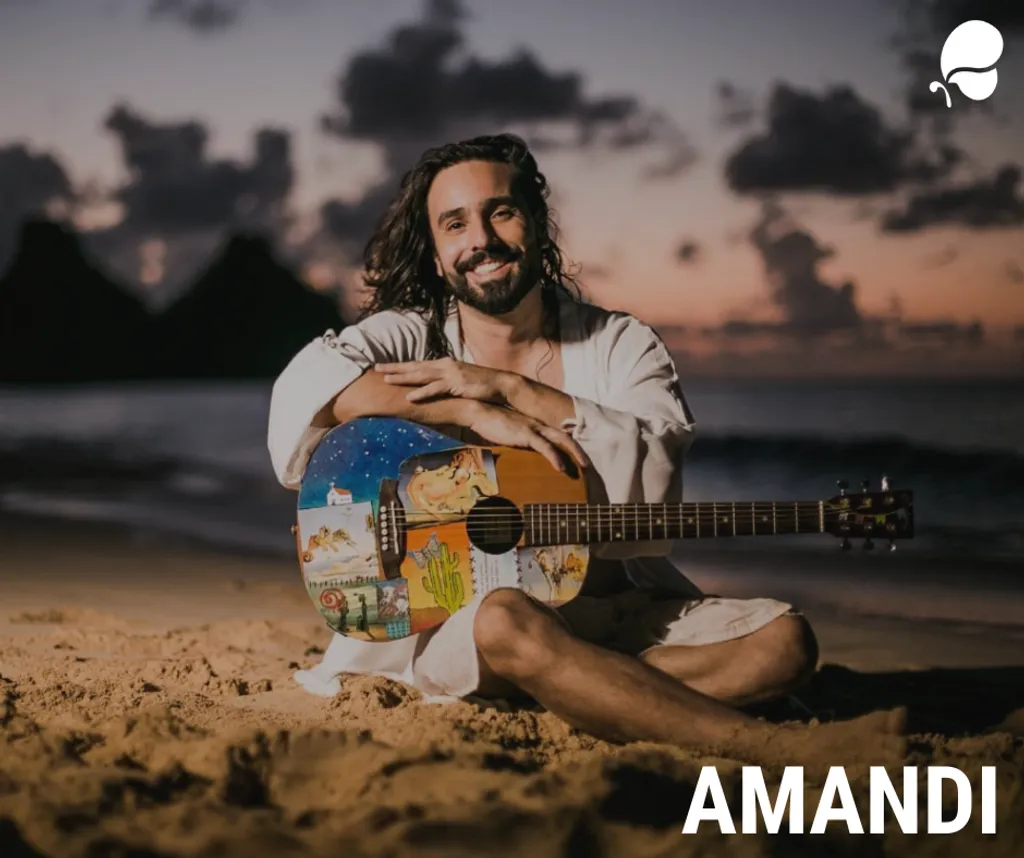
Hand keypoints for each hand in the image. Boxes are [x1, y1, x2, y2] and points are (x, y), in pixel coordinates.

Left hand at [376, 358, 514, 403]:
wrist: (500, 384)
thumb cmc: (480, 384)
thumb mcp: (459, 381)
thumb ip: (445, 383)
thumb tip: (433, 389)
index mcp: (444, 364)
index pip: (418, 364)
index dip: (400, 366)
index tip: (384, 367)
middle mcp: (444, 365)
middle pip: (415, 366)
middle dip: (395, 368)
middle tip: (376, 368)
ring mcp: (450, 373)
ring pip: (421, 375)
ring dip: (403, 378)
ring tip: (386, 380)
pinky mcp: (456, 384)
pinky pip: (435, 389)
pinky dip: (422, 393)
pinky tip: (410, 397)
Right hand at [467, 403, 589, 473]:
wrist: (479, 412)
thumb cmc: (491, 424)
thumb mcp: (508, 433)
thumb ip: (518, 441)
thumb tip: (520, 452)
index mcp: (535, 426)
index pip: (558, 435)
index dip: (569, 447)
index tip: (577, 459)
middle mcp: (538, 425)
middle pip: (566, 437)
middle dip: (579, 451)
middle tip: (589, 466)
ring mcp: (533, 428)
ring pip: (561, 440)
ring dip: (575, 453)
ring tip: (584, 467)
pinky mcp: (526, 434)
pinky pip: (545, 447)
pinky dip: (555, 457)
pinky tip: (561, 468)